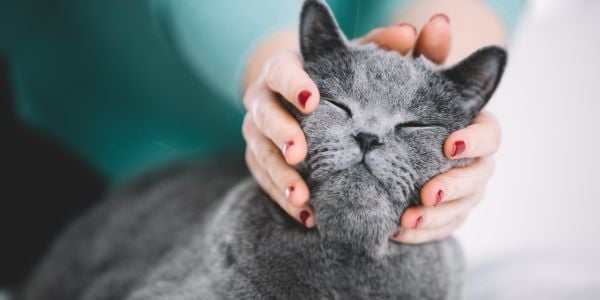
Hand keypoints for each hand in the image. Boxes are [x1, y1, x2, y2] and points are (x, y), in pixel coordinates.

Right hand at [243, 14, 455, 227]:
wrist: (306, 104)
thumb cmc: (336, 80)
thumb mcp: (354, 62)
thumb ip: (381, 47)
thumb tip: (410, 33)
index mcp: (283, 70)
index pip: (279, 70)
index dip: (292, 84)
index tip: (312, 99)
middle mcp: (263, 99)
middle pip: (262, 114)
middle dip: (280, 134)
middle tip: (300, 153)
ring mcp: (257, 132)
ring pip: (259, 152)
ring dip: (280, 176)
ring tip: (303, 198)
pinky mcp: (258, 159)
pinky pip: (263, 180)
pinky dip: (282, 198)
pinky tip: (307, 215)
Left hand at [391, 111, 500, 242]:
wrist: (406, 142)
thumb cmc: (415, 117)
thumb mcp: (418, 105)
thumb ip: (414, 104)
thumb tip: (385, 107)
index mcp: (479, 133)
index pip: (488, 136)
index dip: (473, 142)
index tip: (450, 146)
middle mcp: (479, 164)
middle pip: (476, 178)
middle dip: (452, 187)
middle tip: (429, 194)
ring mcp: (469, 192)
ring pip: (460, 208)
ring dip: (434, 216)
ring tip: (409, 219)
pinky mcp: (453, 214)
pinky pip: (442, 228)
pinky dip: (421, 232)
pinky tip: (398, 232)